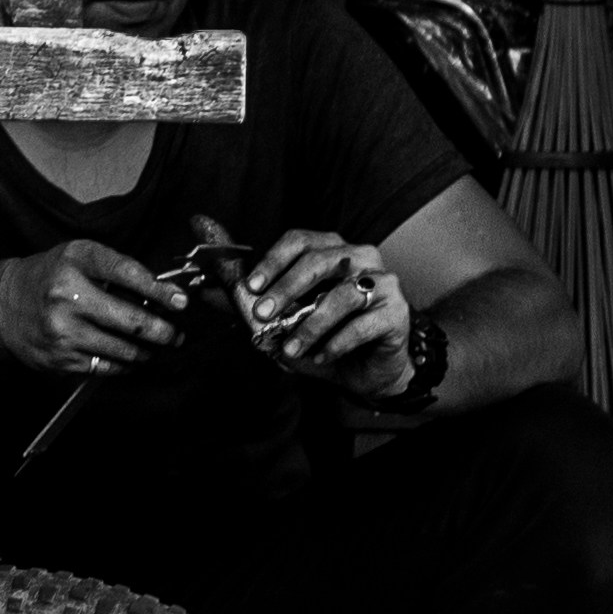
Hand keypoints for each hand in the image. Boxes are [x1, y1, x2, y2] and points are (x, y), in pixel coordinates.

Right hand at [0, 240, 181, 376]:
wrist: (1, 306)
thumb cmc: (48, 277)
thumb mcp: (77, 257)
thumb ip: (116, 268)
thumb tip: (163, 292)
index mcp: (75, 262)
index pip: (127, 274)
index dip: (159, 290)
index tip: (180, 301)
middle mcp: (67, 295)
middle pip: (131, 319)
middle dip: (163, 331)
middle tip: (175, 335)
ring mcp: (63, 330)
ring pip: (124, 349)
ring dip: (147, 351)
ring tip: (156, 347)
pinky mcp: (61, 358)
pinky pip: (106, 367)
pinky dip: (125, 365)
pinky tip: (131, 358)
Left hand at [241, 229, 419, 395]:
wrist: (367, 371)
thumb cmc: (326, 338)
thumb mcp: (287, 321)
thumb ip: (256, 304)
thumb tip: (214, 295)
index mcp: (333, 250)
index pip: (300, 241)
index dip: (273, 260)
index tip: (252, 287)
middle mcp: (361, 258)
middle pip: (320, 261)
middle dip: (286, 287)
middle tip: (264, 313)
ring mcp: (384, 282)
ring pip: (342, 295)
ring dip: (311, 324)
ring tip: (291, 347)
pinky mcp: (398, 311)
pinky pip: (363, 324)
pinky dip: (337, 343)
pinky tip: (321, 356)